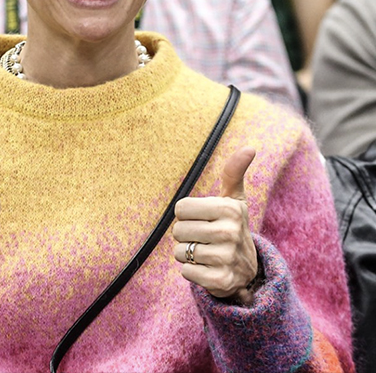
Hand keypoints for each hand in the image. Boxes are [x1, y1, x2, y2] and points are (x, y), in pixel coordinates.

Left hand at [172, 147, 260, 303]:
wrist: (248, 270)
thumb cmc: (232, 227)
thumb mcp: (234, 200)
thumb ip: (234, 173)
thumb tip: (250, 147)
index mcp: (229, 209)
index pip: (180, 208)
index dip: (186, 215)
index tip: (203, 220)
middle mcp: (230, 232)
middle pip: (178, 230)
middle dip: (186, 236)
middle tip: (205, 239)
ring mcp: (226, 257)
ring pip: (180, 252)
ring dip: (188, 255)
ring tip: (207, 253)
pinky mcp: (221, 280)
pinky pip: (186, 272)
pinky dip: (192, 272)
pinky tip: (208, 269)